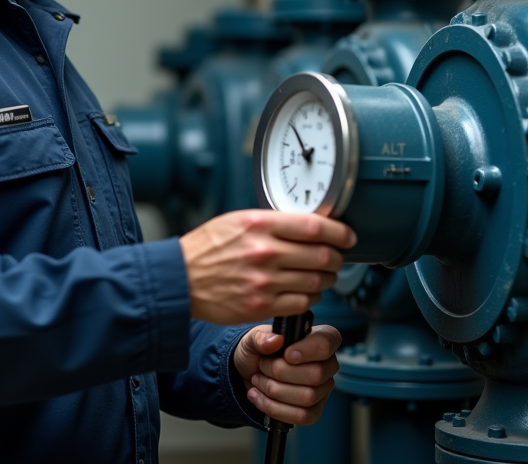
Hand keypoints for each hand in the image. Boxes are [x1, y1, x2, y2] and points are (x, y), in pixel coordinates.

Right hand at [179, 210, 355, 324]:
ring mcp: (264, 281)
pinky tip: (306, 291)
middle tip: (337, 257)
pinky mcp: (262, 305)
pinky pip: (303, 303)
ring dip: (327, 279)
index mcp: (260, 224)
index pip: (315, 226)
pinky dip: (312, 297)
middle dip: (337, 258)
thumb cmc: (206, 248)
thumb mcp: (237, 220)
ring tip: (322, 275)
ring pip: (317, 281)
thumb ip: (272, 222)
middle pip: (322, 255)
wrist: (180, 279)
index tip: (347, 236)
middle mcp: (265, 252)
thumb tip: (308, 225)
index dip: (340, 232)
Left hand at [233, 323, 341, 425]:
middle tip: (262, 366)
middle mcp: (327, 364)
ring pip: (307, 397)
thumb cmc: (258, 352)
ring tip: (258, 380)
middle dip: (280, 372)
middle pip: (316, 374)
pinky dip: (274, 408)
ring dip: (274, 390)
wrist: (248, 374)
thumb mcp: (252, 339)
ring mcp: (323, 390)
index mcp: (319, 338)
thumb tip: (275, 340)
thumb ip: (261, 337)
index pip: (326, 343)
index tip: (287, 354)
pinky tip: (258, 397)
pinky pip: (301, 416)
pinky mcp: (314, 411)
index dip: (308, 350)